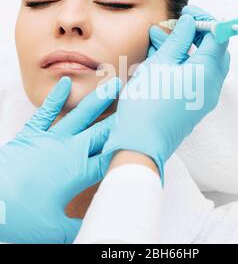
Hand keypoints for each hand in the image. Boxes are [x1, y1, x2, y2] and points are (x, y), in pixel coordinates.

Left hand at [0, 76, 121, 243]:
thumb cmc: (21, 217)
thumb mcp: (55, 229)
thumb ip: (80, 227)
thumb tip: (96, 230)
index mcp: (79, 172)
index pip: (111, 156)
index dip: (127, 145)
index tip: (141, 135)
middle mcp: (70, 150)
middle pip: (103, 132)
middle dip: (121, 119)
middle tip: (137, 104)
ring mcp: (51, 139)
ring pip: (81, 116)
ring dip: (99, 100)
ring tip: (113, 84)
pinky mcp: (32, 134)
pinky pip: (47, 112)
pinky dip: (56, 98)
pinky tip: (66, 83)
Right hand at [99, 5, 230, 185]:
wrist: (140, 143)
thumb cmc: (146, 102)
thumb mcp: (160, 64)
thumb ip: (178, 40)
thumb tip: (190, 22)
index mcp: (207, 73)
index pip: (218, 36)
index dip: (204, 20)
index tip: (187, 13)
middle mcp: (212, 86)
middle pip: (214, 50)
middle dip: (196, 34)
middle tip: (175, 26)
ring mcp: (204, 97)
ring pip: (202, 63)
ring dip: (186, 49)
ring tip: (162, 40)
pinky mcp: (194, 104)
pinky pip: (195, 77)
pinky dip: (183, 64)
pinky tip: (164, 58)